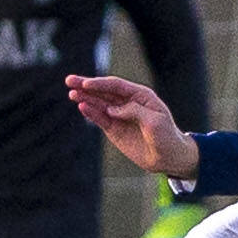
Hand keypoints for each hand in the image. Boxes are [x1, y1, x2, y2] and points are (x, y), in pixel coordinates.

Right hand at [67, 75, 198, 178]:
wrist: (168, 157)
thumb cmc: (166, 136)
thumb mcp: (155, 121)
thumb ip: (134, 111)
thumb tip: (112, 109)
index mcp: (140, 95)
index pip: (116, 85)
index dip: (100, 84)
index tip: (86, 84)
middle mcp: (128, 102)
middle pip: (104, 91)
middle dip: (86, 86)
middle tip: (69, 81)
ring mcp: (119, 115)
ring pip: (99, 104)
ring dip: (85, 98)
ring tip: (72, 94)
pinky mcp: (114, 129)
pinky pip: (100, 118)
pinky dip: (91, 113)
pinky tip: (82, 107)